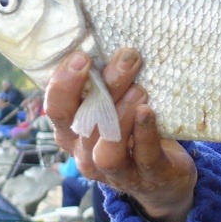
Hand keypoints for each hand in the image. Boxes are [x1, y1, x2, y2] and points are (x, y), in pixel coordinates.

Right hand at [43, 48, 197, 221]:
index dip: (64, 84)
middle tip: (126, 57)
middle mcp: (87, 155)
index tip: (81, 56)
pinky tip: (148, 111)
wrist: (163, 179)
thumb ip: (107, 85)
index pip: (57, 111)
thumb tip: (112, 43)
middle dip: (103, 87)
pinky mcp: (148, 176)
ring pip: (108, 149)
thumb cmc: (133, 132)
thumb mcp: (114, 107)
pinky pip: (143, 156)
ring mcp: (116, 171)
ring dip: (121, 115)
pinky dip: (144, 132)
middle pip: (85, 124)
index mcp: (73, 134)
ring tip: (139, 89)